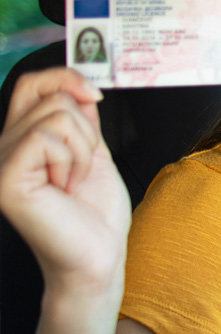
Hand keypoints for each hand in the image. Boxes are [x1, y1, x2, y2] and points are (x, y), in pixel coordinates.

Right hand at [0, 68, 130, 295]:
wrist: (97, 255)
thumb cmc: (95, 212)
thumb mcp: (92, 152)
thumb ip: (81, 119)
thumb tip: (81, 86)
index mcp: (21, 139)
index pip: (31, 84)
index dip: (65, 77)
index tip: (95, 96)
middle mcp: (2, 147)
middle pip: (52, 97)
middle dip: (85, 130)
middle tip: (81, 167)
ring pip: (56, 116)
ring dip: (82, 149)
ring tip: (72, 182)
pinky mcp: (5, 177)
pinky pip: (48, 138)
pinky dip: (72, 160)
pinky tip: (64, 188)